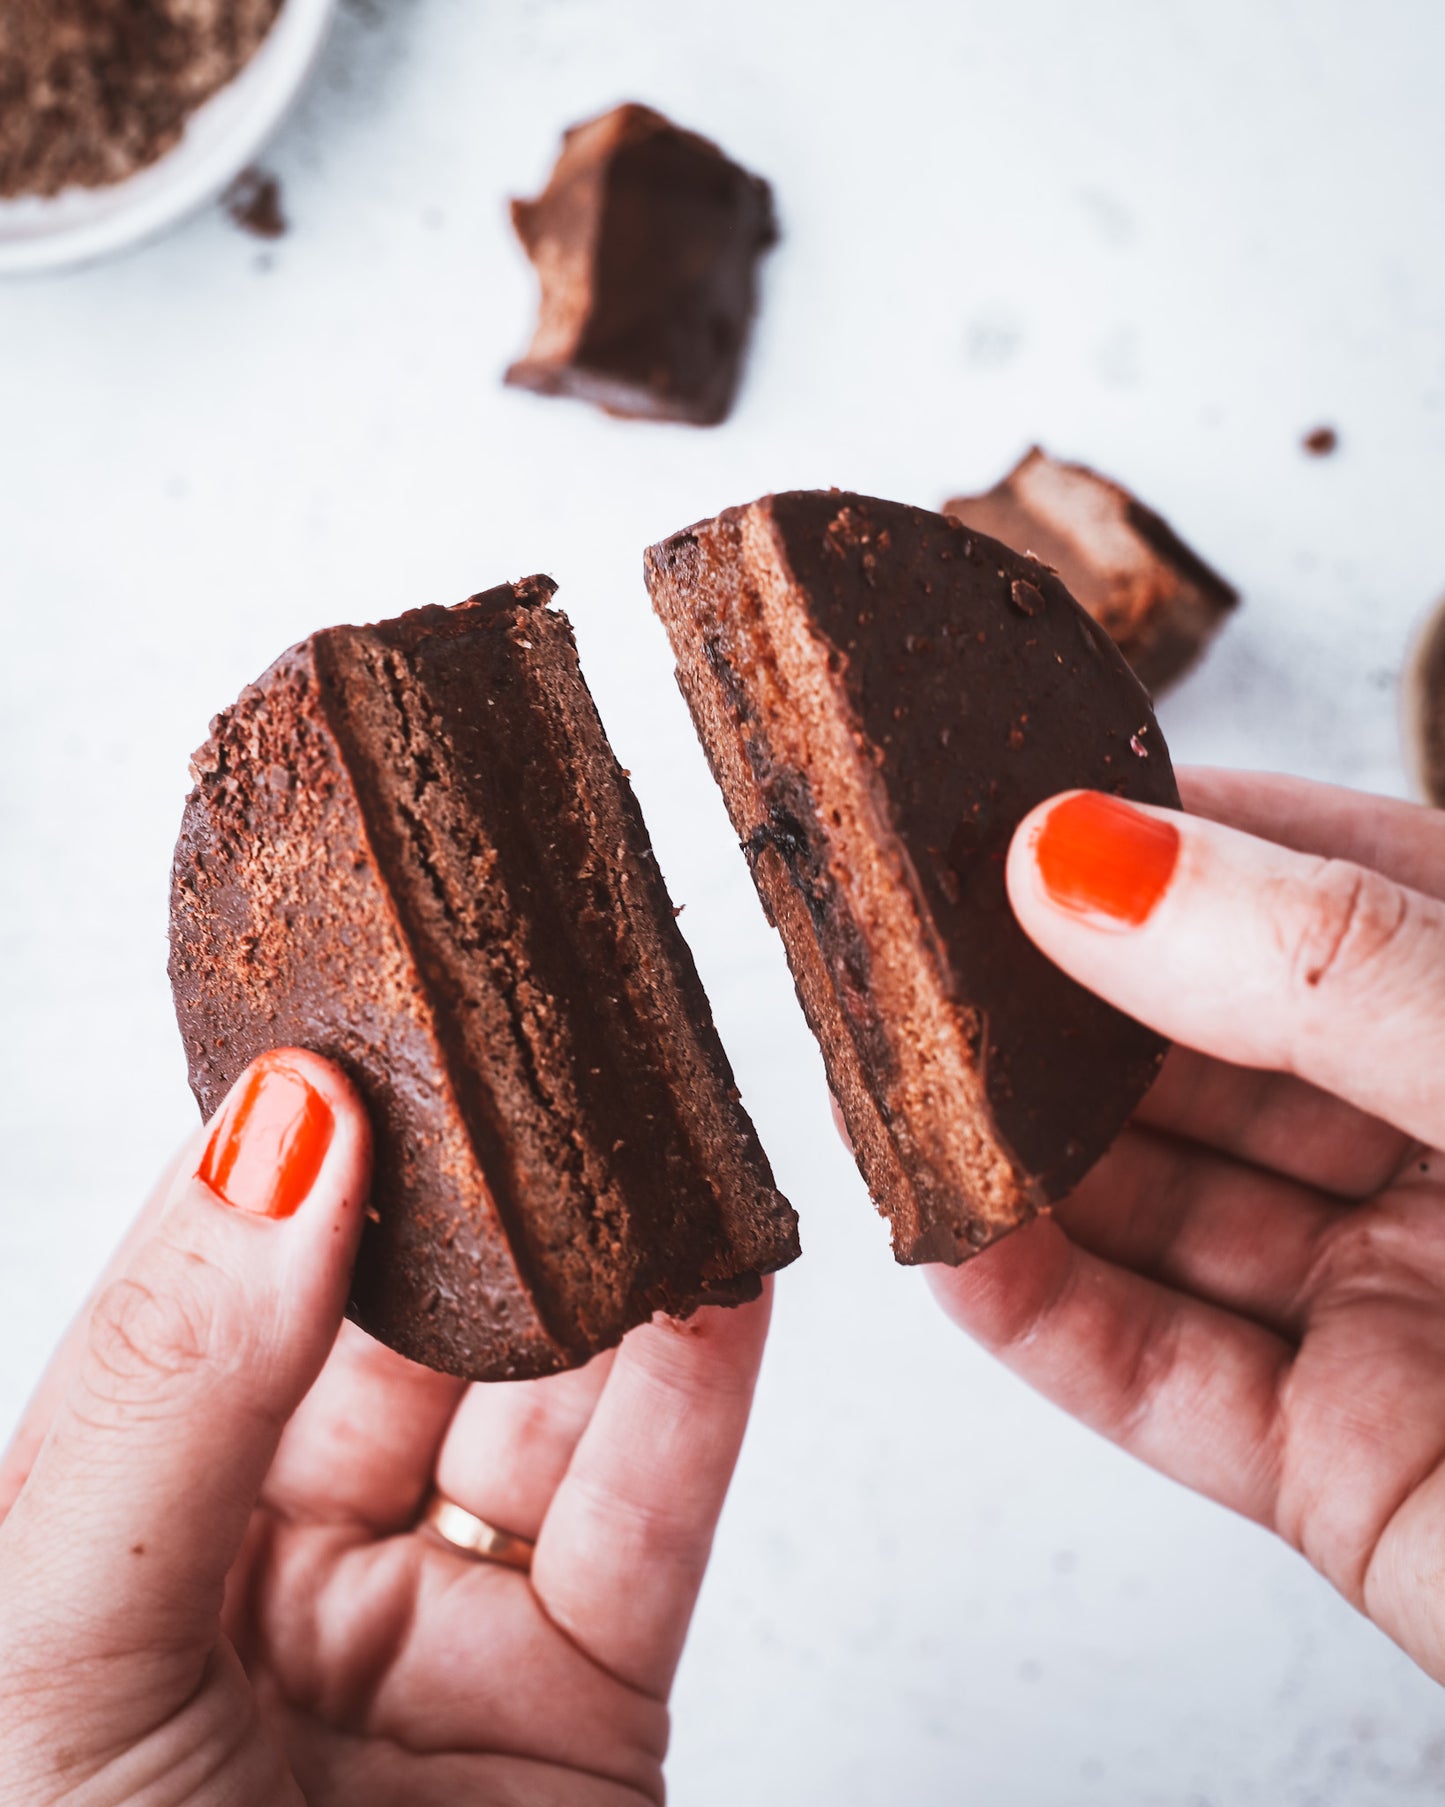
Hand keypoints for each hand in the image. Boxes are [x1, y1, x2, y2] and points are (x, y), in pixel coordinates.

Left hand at [0, 1049, 769, 1805]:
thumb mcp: (49, 1661)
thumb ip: (168, 1394)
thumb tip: (276, 1137)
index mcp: (108, 1546)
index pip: (202, 1302)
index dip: (275, 1160)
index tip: (351, 1026)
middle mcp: (271, 1575)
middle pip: (394, 1334)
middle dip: (471, 1191)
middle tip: (526, 1039)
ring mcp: (434, 1636)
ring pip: (540, 1407)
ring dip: (604, 1268)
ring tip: (649, 1125)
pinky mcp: (584, 1705)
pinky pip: (650, 1523)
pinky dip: (700, 1394)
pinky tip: (720, 1276)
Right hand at [932, 769, 1444, 1684]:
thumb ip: (1328, 971)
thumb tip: (1093, 861)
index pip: (1322, 881)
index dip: (1166, 837)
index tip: (1011, 805)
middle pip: (1217, 1052)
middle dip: (1063, 1006)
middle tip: (914, 956)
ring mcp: (1400, 1308)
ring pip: (1171, 1213)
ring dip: (1033, 1164)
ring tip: (896, 1093)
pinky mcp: (1346, 1466)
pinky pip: (1163, 1378)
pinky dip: (1045, 1323)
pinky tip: (953, 1250)